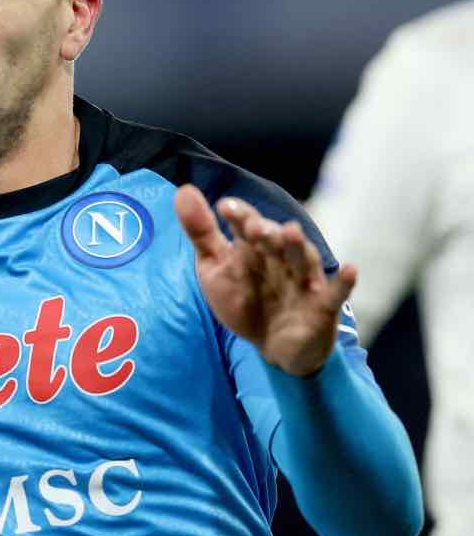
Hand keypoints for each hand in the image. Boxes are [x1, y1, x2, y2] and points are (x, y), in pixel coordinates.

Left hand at [173, 184, 356, 376]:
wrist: (273, 345)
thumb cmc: (245, 297)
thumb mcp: (215, 268)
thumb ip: (201, 231)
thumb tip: (183, 190)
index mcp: (255, 246)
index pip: (247, 224)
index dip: (239, 215)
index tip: (225, 207)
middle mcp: (281, 258)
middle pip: (275, 240)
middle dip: (266, 232)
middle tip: (254, 227)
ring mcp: (304, 280)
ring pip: (303, 259)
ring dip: (297, 246)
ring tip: (291, 231)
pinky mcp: (323, 305)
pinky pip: (336, 293)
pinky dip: (344, 283)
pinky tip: (352, 270)